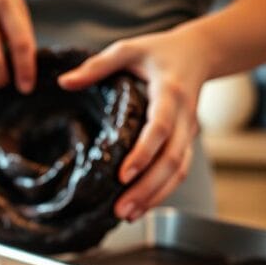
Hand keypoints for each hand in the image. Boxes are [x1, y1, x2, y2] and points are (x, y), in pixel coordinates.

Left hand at [58, 27, 211, 220]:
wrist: (200, 53)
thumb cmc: (159, 51)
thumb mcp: (128, 49)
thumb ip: (97, 66)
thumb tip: (65, 82)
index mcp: (170, 92)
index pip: (161, 127)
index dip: (144, 153)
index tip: (124, 175)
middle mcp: (185, 116)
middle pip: (172, 158)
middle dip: (148, 187)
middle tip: (122, 208)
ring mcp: (190, 132)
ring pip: (179, 171)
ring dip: (155, 196)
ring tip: (128, 215)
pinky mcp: (187, 142)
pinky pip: (179, 172)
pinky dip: (162, 192)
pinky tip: (141, 207)